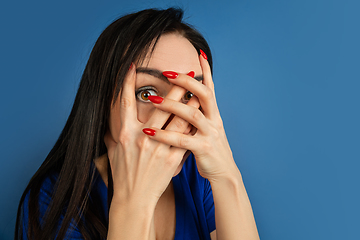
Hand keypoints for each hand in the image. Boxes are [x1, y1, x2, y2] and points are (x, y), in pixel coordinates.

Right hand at [104, 64, 199, 204]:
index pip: (124, 102)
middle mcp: (142, 138)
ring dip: (190, 103)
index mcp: (125, 134)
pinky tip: (202, 115)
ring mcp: (159, 148)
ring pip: (178, 120)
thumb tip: (109, 116)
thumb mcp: (112, 150)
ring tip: (199, 90)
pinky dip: (193, 125)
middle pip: (162, 107)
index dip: (126, 82)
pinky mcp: (172, 159)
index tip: (132, 65)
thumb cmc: (122, 174)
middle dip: (175, 87)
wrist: (134, 199)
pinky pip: (185, 137)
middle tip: (185, 72)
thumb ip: (112, 131)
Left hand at [142, 55, 239, 181]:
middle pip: (203, 94)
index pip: (210, 88)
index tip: (199, 54)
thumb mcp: (207, 130)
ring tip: (153, 99)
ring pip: (192, 114)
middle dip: (186, 81)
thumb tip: (186, 103)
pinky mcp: (204, 148)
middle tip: (167, 71)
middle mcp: (214, 120)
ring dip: (172, 105)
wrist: (224, 174)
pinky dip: (164, 135)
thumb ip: (196, 117)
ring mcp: (210, 134)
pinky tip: (149, 132)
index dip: (206, 71)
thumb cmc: (210, 151)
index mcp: (214, 115)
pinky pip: (182, 140)